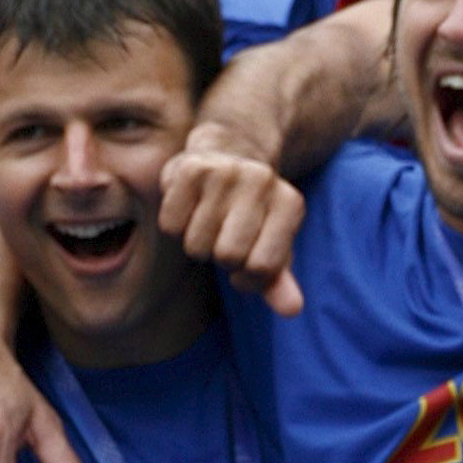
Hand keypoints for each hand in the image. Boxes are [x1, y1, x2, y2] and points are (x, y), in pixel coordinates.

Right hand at [159, 124, 304, 315]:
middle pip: (228, 256)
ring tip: (207, 221)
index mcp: (290, 204)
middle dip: (220, 258)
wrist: (229, 152)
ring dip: (196, 243)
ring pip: (196, 244)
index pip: (262, 268)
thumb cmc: (252, 212)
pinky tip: (189, 207)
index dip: (247, 277)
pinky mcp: (190, 168)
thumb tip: (291, 310)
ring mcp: (226, 172)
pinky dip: (175, 226)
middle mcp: (262, 182)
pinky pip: (171, 226)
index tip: (246, 260)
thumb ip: (278, 280)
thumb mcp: (272, 244)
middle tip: (223, 238)